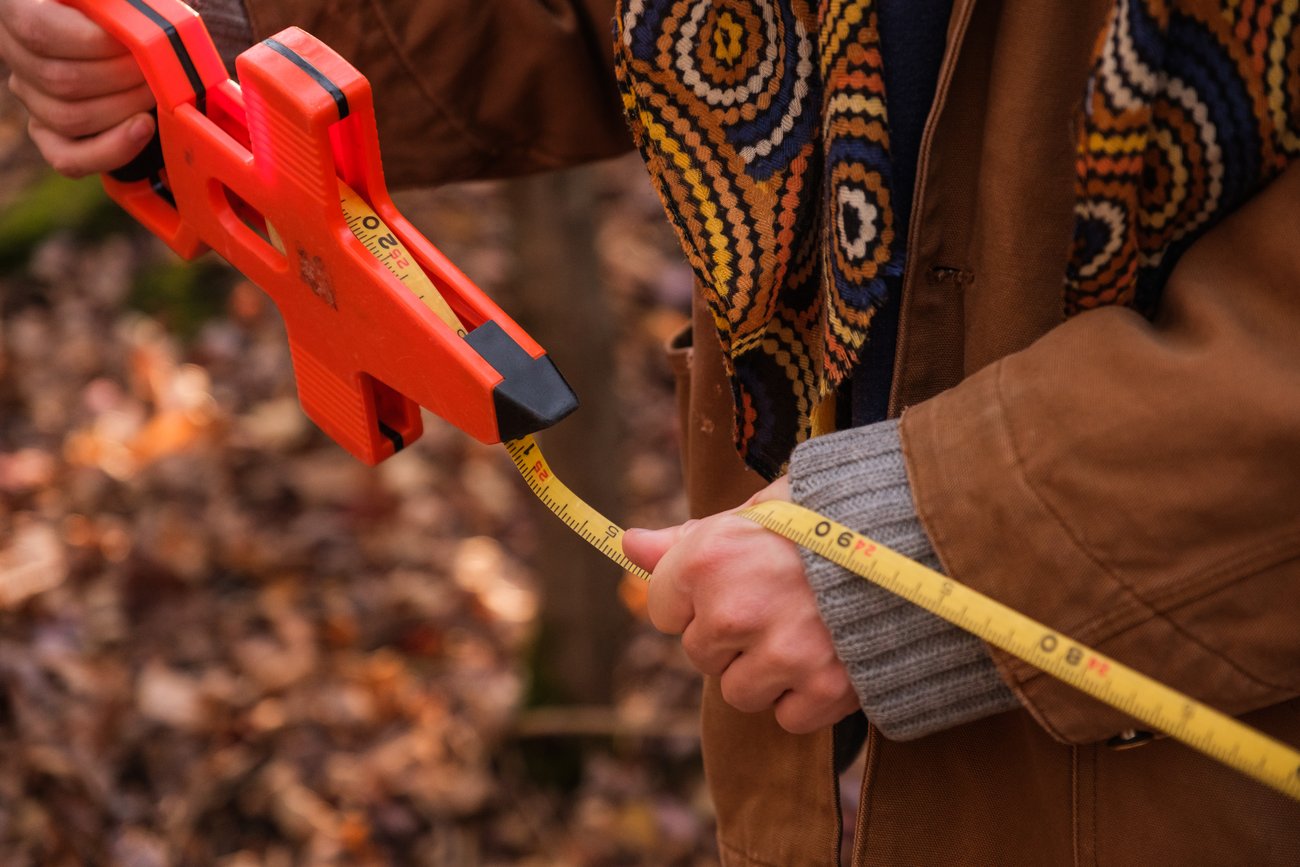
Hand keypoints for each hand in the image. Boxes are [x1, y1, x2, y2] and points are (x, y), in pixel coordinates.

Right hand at [0, 0, 155, 176]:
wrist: (132, 42)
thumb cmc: (124, 14)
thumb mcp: (117, 1)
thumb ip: (115, 6)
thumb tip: (130, 14)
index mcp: (20, 9)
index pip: (40, 30)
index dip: (94, 41)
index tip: (137, 42)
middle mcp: (16, 54)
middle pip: (61, 79)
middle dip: (122, 78)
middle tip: (160, 70)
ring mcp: (30, 97)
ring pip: (68, 118)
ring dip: (125, 108)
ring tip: (157, 92)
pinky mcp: (48, 134)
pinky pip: (69, 159)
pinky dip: (113, 149)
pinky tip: (143, 128)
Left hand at [623, 477, 859, 733]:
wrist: (916, 536)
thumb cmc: (826, 516)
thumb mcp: (752, 513)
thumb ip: (686, 538)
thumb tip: (629, 545)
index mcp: (708, 558)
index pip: (661, 609)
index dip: (696, 597)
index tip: (734, 580)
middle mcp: (734, 610)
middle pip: (700, 654)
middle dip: (731, 636)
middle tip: (779, 602)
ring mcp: (779, 654)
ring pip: (738, 692)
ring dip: (765, 671)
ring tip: (805, 628)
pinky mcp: (824, 688)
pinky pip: (788, 717)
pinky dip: (806, 697)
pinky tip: (828, 656)